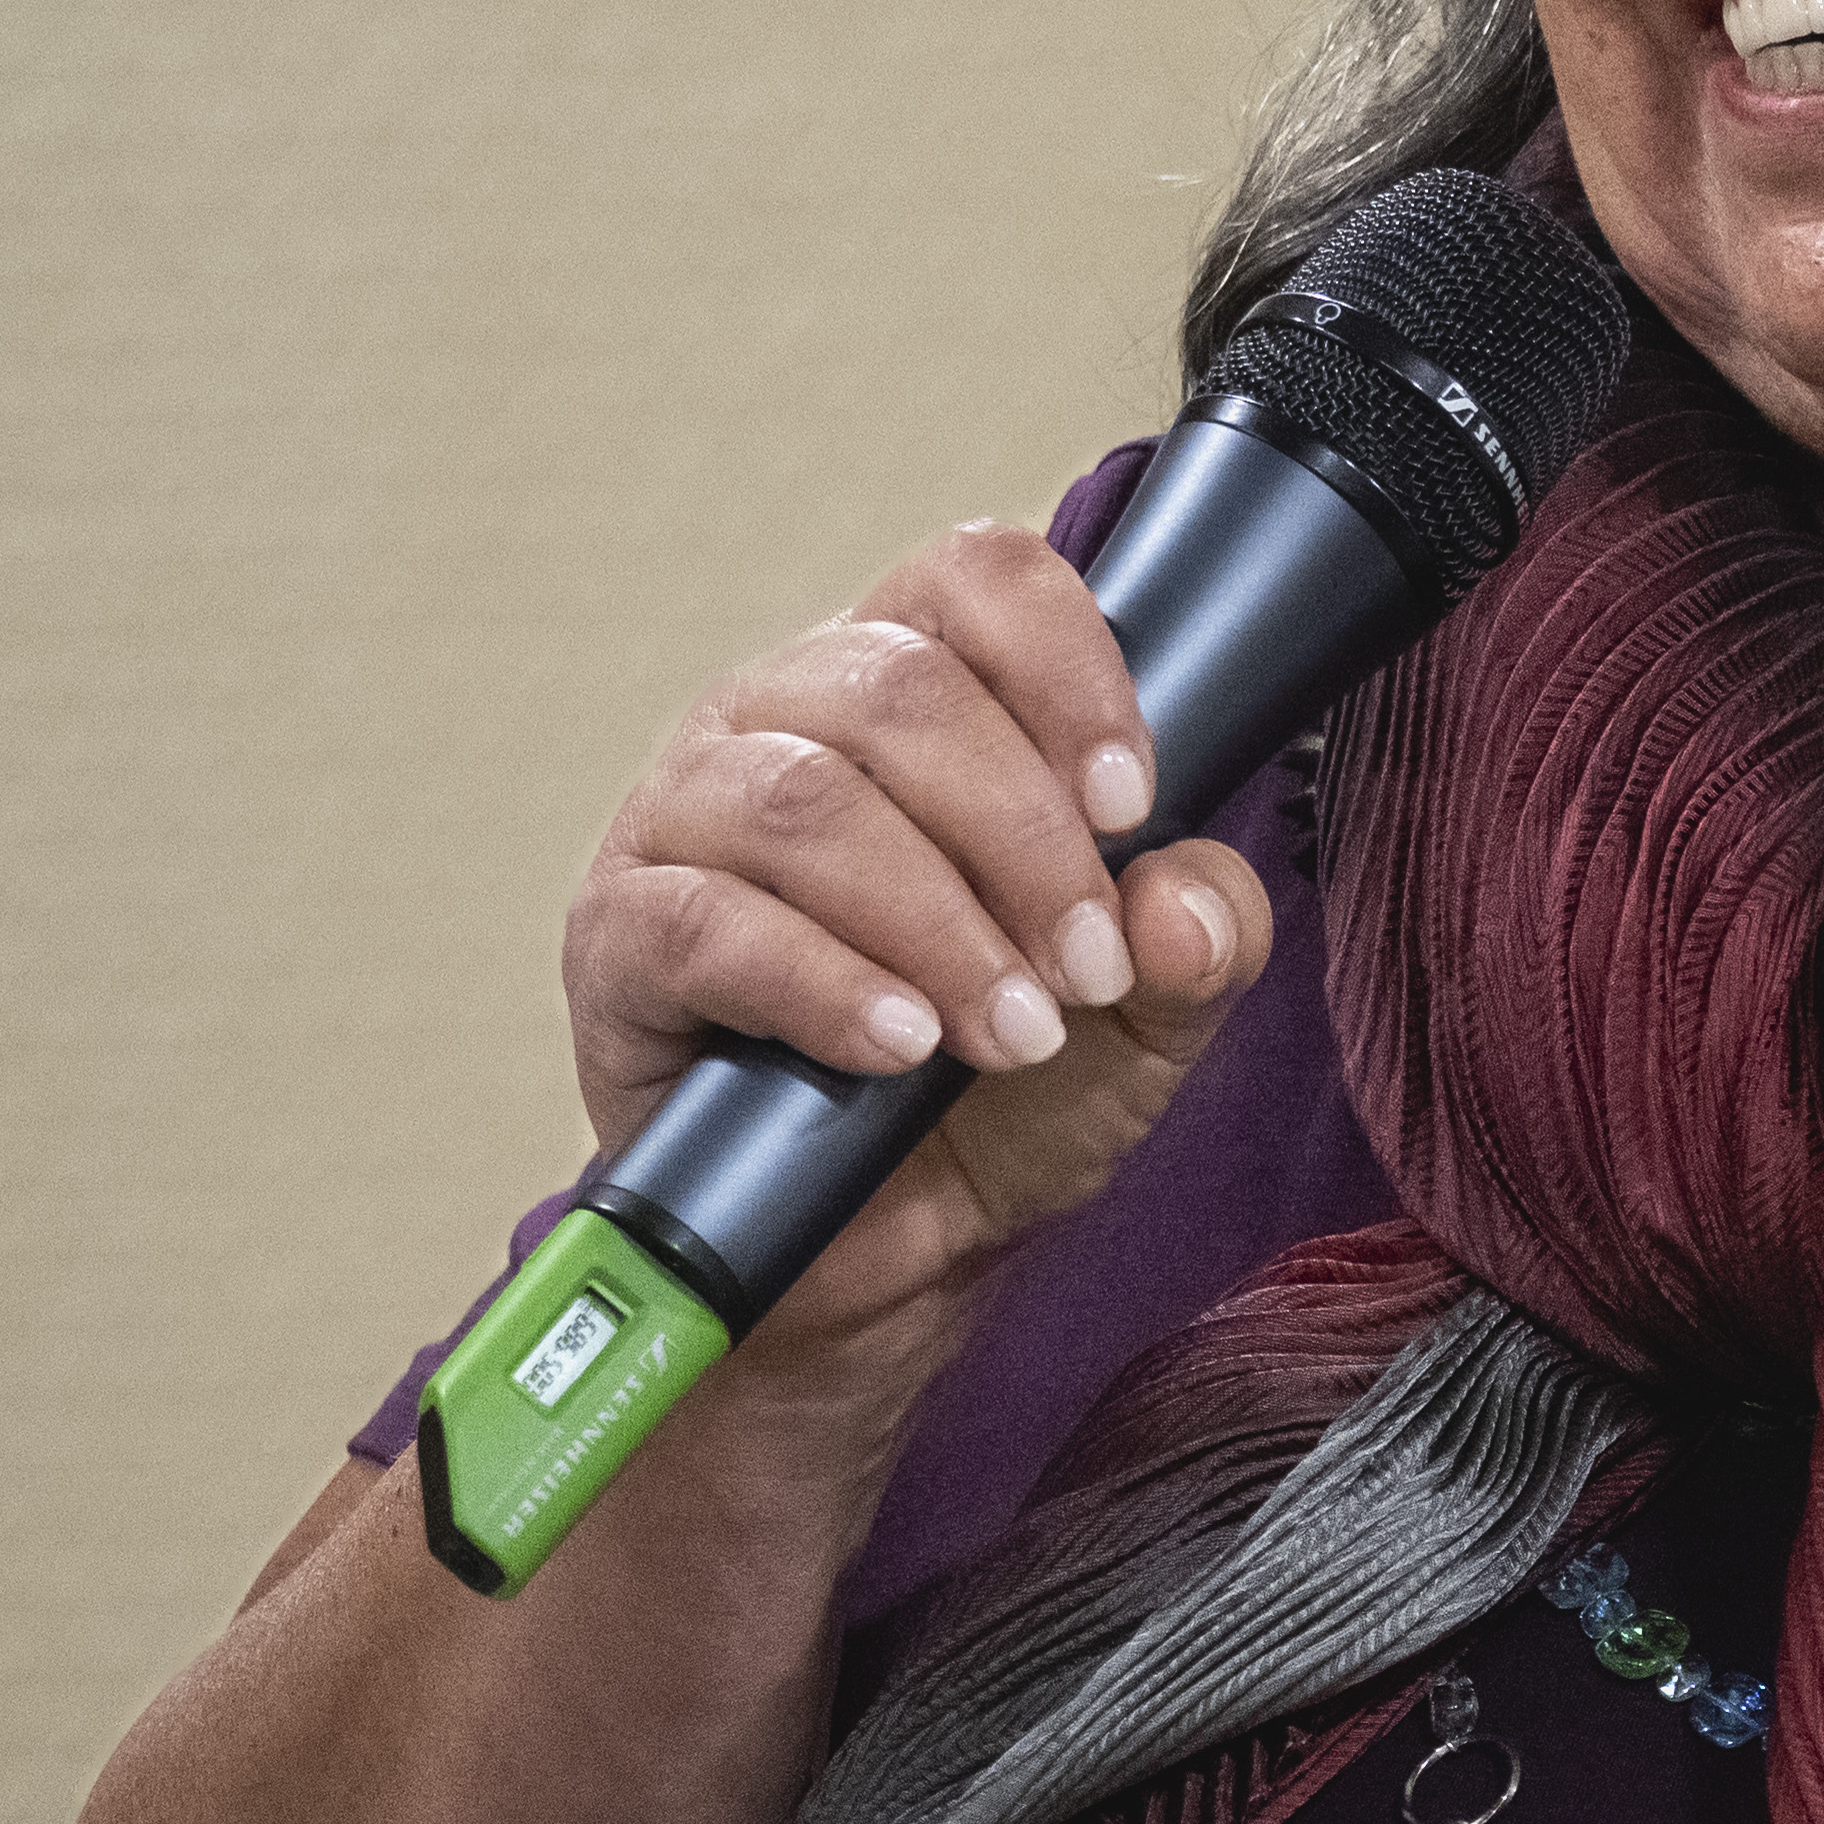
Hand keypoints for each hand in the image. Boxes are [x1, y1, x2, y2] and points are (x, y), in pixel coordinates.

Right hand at [557, 518, 1274, 1367]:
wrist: (890, 1245)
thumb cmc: (1007, 1087)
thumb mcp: (1149, 1014)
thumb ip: (1202, 936)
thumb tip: (1188, 898)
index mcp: (912, 685)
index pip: (976, 578)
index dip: (1068, 669)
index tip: (1136, 802)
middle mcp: (785, 718)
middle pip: (904, 690)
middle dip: (1025, 839)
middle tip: (1089, 970)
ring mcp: (685, 817)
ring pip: (808, 801)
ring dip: (939, 923)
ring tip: (1012, 1032)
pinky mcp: (621, 934)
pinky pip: (709, 924)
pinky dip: (827, 986)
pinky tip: (898, 1046)